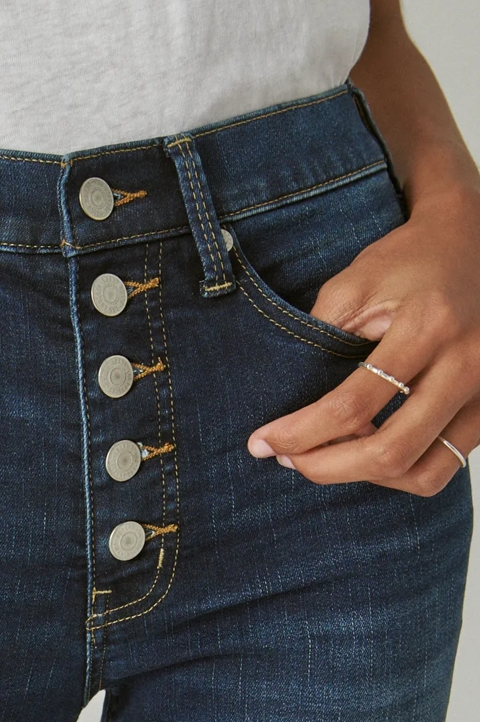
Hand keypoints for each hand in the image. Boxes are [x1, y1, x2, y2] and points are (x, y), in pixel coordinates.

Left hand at [247, 184, 479, 493]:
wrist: (473, 243)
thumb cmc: (409, 262)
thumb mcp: (355, 284)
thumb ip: (321, 339)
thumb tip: (288, 410)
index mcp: (428, 326)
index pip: (353, 405)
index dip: (299, 434)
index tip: (261, 442)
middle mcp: (467, 364)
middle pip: (390, 452)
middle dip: (326, 468)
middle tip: (286, 460)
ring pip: (421, 474)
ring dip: (364, 478)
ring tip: (324, 457)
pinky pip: (442, 467)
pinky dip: (398, 473)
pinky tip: (364, 451)